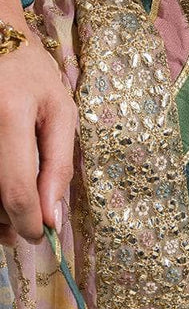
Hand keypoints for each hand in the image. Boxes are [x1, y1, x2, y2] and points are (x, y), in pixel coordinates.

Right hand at [0, 0, 76, 245]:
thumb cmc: (30, 72)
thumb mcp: (61, 111)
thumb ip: (60, 165)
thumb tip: (53, 218)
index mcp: (9, 115)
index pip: (16, 190)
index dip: (28, 224)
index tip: (40, 236)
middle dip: (7, 224)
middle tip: (25, 226)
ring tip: (10, 212)